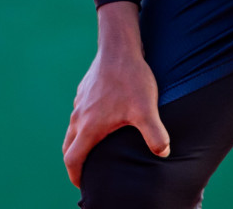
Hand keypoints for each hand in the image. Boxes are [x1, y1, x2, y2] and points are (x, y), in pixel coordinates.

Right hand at [62, 3, 169, 187]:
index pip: (72, 159)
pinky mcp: (84, 91)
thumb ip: (155, 135)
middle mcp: (79, 116)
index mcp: (88, 127)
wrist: (119, 47)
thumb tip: (163, 153)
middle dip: (75, 163)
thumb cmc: (131, 79)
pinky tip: (102, 122)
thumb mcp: (146, 109)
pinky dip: (84, 125)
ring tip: (95, 150)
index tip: (83, 185)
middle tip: (87, 173)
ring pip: (72, 130)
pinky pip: (79, 114)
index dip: (76, 176)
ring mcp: (80, 103)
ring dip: (79, 143)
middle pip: (68, 147)